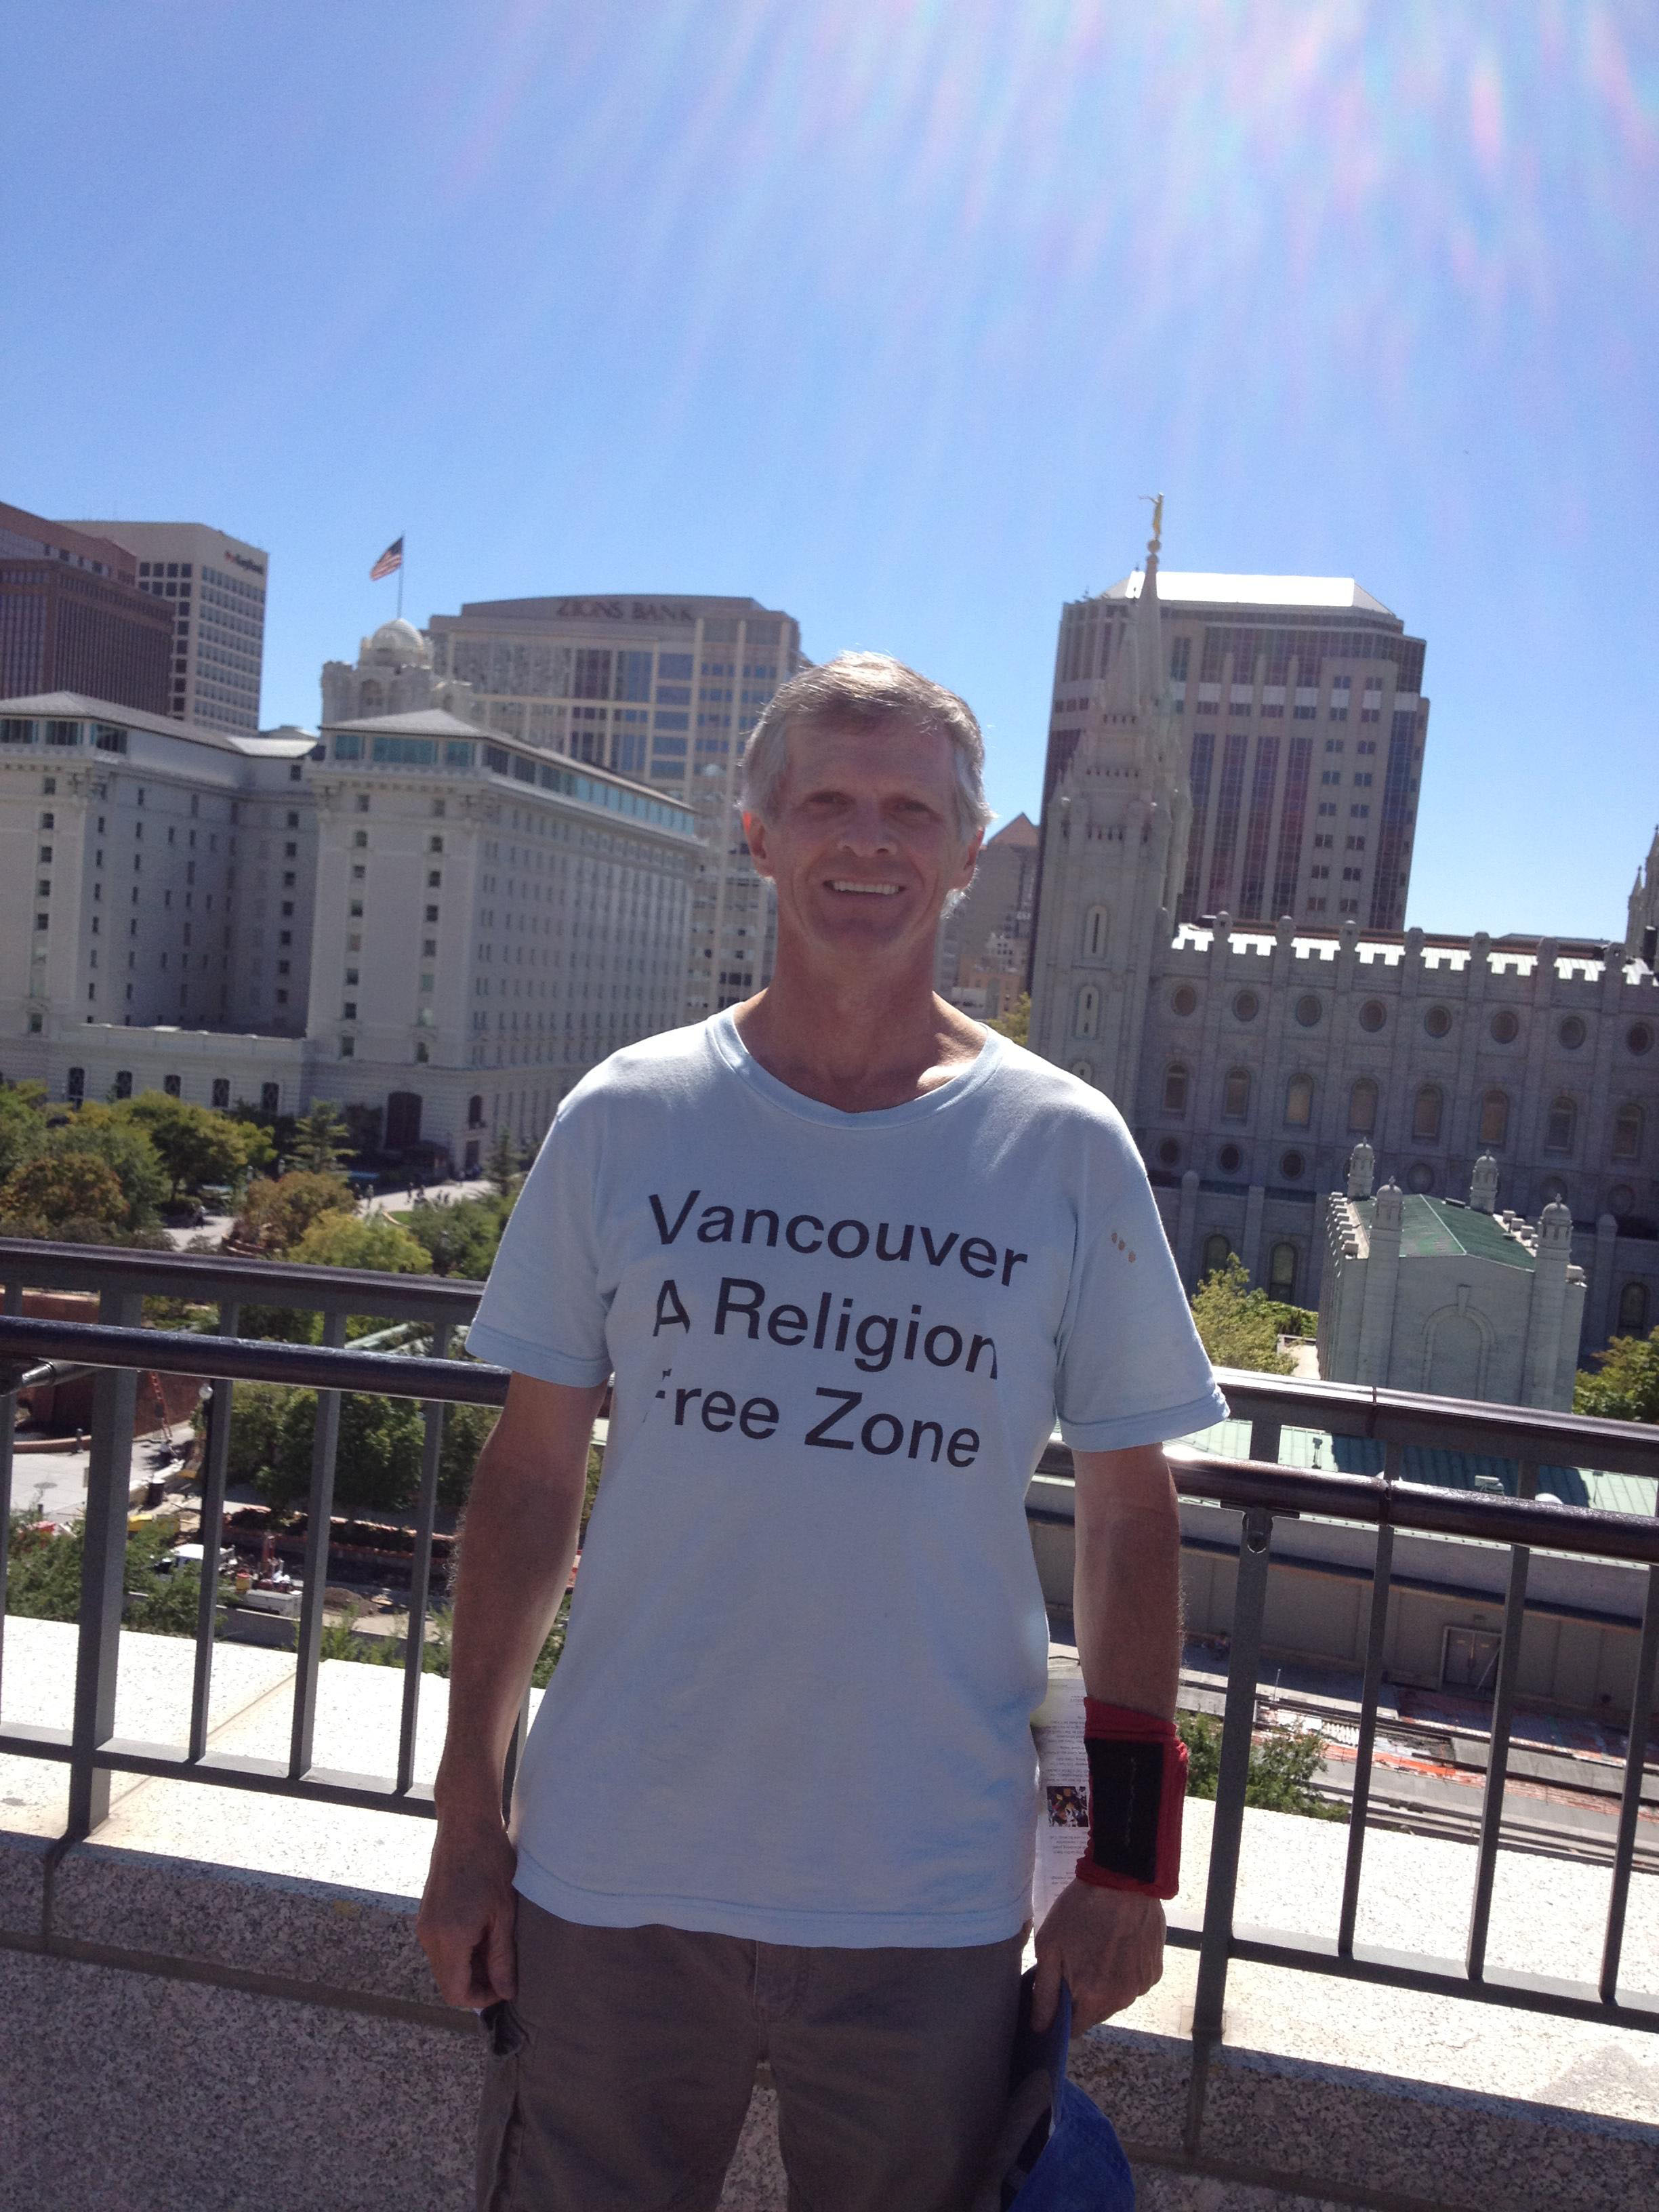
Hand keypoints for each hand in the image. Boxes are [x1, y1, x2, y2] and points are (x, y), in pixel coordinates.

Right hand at [417, 1813, 518, 2008]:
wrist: (466, 1824)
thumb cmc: (490, 1863)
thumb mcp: (504, 1914)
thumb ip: (502, 1957)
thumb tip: (506, 1992)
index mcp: (449, 1938)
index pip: (456, 1993)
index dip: (482, 1998)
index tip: (505, 1985)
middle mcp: (429, 1936)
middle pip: (448, 1982)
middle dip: (477, 1982)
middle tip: (506, 1965)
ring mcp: (425, 1924)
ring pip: (445, 1965)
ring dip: (470, 1965)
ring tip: (498, 1942)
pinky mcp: (427, 1913)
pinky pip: (441, 1946)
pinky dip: (461, 1949)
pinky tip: (484, 1928)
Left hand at [1031, 1878, 1164, 2032]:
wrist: (1123, 1879)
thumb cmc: (1081, 1910)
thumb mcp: (1050, 1947)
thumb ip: (1044, 1993)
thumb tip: (1039, 2028)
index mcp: (1093, 1998)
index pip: (1075, 2029)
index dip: (1063, 2015)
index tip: (1058, 1993)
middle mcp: (1122, 2000)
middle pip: (1096, 2013)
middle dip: (1083, 1997)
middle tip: (1076, 1963)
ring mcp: (1142, 1986)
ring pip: (1116, 1998)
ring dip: (1105, 1984)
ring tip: (1099, 1949)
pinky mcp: (1155, 1971)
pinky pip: (1134, 1982)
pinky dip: (1125, 1971)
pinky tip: (1119, 1945)